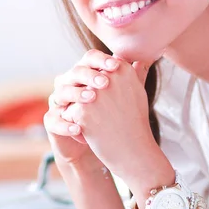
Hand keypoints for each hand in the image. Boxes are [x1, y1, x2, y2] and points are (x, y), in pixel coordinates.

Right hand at [44, 50, 119, 169]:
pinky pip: (54, 120)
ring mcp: (58, 103)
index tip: (116, 65)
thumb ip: (131, 78)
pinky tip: (78, 128)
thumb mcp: (122, 97)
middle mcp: (68, 85)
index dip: (101, 60)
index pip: (89, 59)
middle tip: (105, 82)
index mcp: (84, 75)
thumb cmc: (110, 117)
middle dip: (89, 75)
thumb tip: (144, 58)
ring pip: (61, 93)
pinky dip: (65, 124)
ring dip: (76, 95)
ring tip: (92, 99)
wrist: (96, 144)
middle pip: (73, 73)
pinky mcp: (52, 122)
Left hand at [59, 51, 161, 183]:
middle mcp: (107, 76)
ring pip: (75, 98)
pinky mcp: (82, 110)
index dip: (99, 87)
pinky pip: (69, 112)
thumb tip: (139, 57)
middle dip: (89, 100)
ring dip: (82, 111)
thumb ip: (134, 71)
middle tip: (108, 116)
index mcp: (121, 68)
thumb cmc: (135, 121)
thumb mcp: (138, 91)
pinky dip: (77, 124)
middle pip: (84, 83)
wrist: (133, 151)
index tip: (112, 102)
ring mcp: (93, 93)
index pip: (97, 69)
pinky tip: (93, 132)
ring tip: (101, 123)